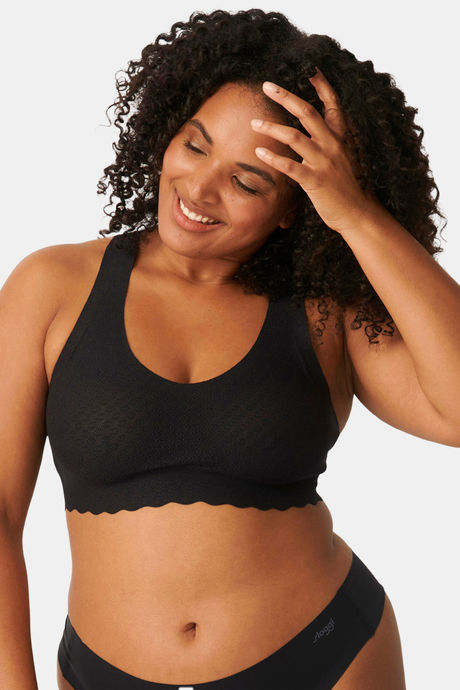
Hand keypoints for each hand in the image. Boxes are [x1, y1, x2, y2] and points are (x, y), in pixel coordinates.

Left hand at [251, 67, 380, 235]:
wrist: (356, 213)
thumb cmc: (343, 188)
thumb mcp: (339, 159)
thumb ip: (324, 144)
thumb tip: (302, 135)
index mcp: (338, 138)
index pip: (331, 105)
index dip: (321, 85)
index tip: (309, 68)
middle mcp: (332, 145)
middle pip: (307, 112)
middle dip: (286, 96)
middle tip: (266, 85)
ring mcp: (324, 162)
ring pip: (295, 136)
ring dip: (272, 127)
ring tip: (254, 122)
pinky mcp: (315, 181)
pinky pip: (291, 166)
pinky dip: (273, 158)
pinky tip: (260, 152)